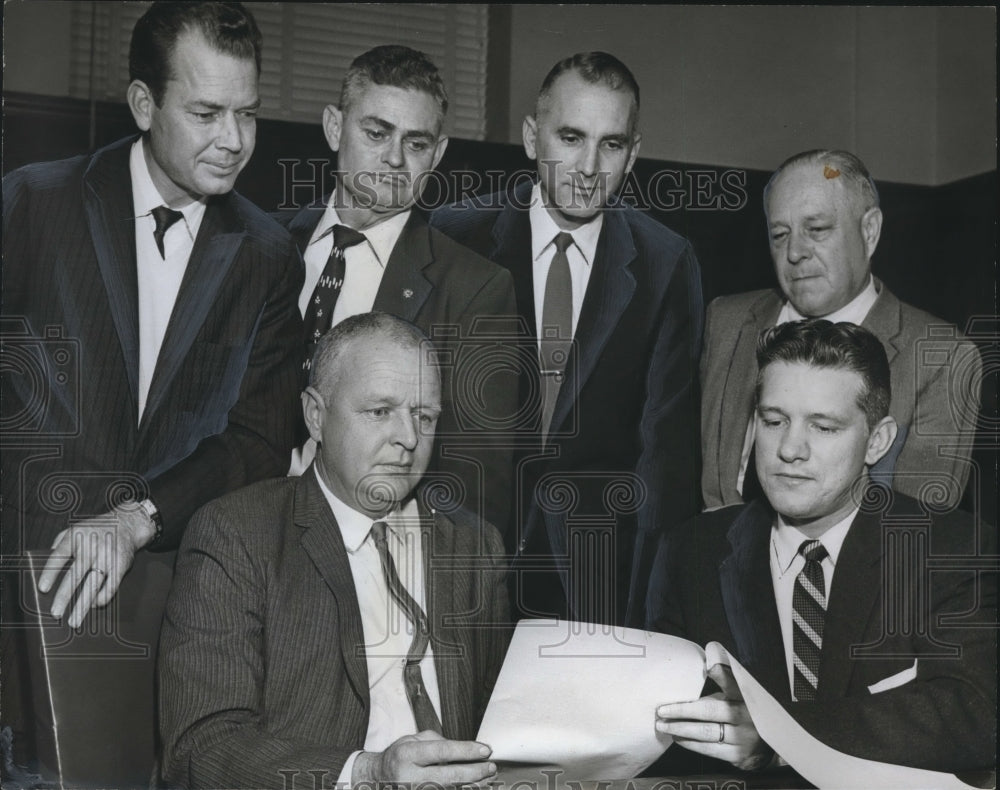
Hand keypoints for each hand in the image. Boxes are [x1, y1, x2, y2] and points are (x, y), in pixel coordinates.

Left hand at [37, 503, 155, 627]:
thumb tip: (46, 561)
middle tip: (56, 612)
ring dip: (83, 605)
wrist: (128, 523)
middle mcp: (92, 547)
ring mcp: (107, 556)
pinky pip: (111, 585)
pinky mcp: (121, 564)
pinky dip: (103, 598)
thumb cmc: (98, 529)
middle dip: (64, 596)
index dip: (50, 573)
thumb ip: (59, 542)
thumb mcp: (76, 528)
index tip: (42, 589)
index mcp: (76, 537)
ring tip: (74, 620)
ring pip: (93, 584)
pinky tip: (95, 605)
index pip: (59, 556)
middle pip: (75, 574)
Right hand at [353, 731, 496, 786]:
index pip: (442, 751)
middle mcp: (410, 777)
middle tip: (491, 766)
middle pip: (448, 777)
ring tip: (488, 778)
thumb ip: (438, 743)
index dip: (466, 751)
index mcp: (408, 754)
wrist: (378, 778)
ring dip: (471, 786)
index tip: (485, 749)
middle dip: (474, 772)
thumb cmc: (400, 756)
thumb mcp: (414, 740)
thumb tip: (464, 751)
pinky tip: (474, 787)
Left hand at [656, 663, 772, 770]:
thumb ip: (723, 682)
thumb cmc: (744, 712)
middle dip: (682, 710)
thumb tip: (700, 666)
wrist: (767, 746)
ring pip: (706, 732)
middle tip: (661, 710)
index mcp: (746, 696)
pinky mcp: (738, 754)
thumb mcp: (738, 694)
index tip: (709, 662)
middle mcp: (746, 715)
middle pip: (709, 710)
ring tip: (663, 725)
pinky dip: (690, 743)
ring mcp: (743, 737)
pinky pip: (709, 749)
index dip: (721, 672)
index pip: (733, 681)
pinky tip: (677, 738)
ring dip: (681, 728)